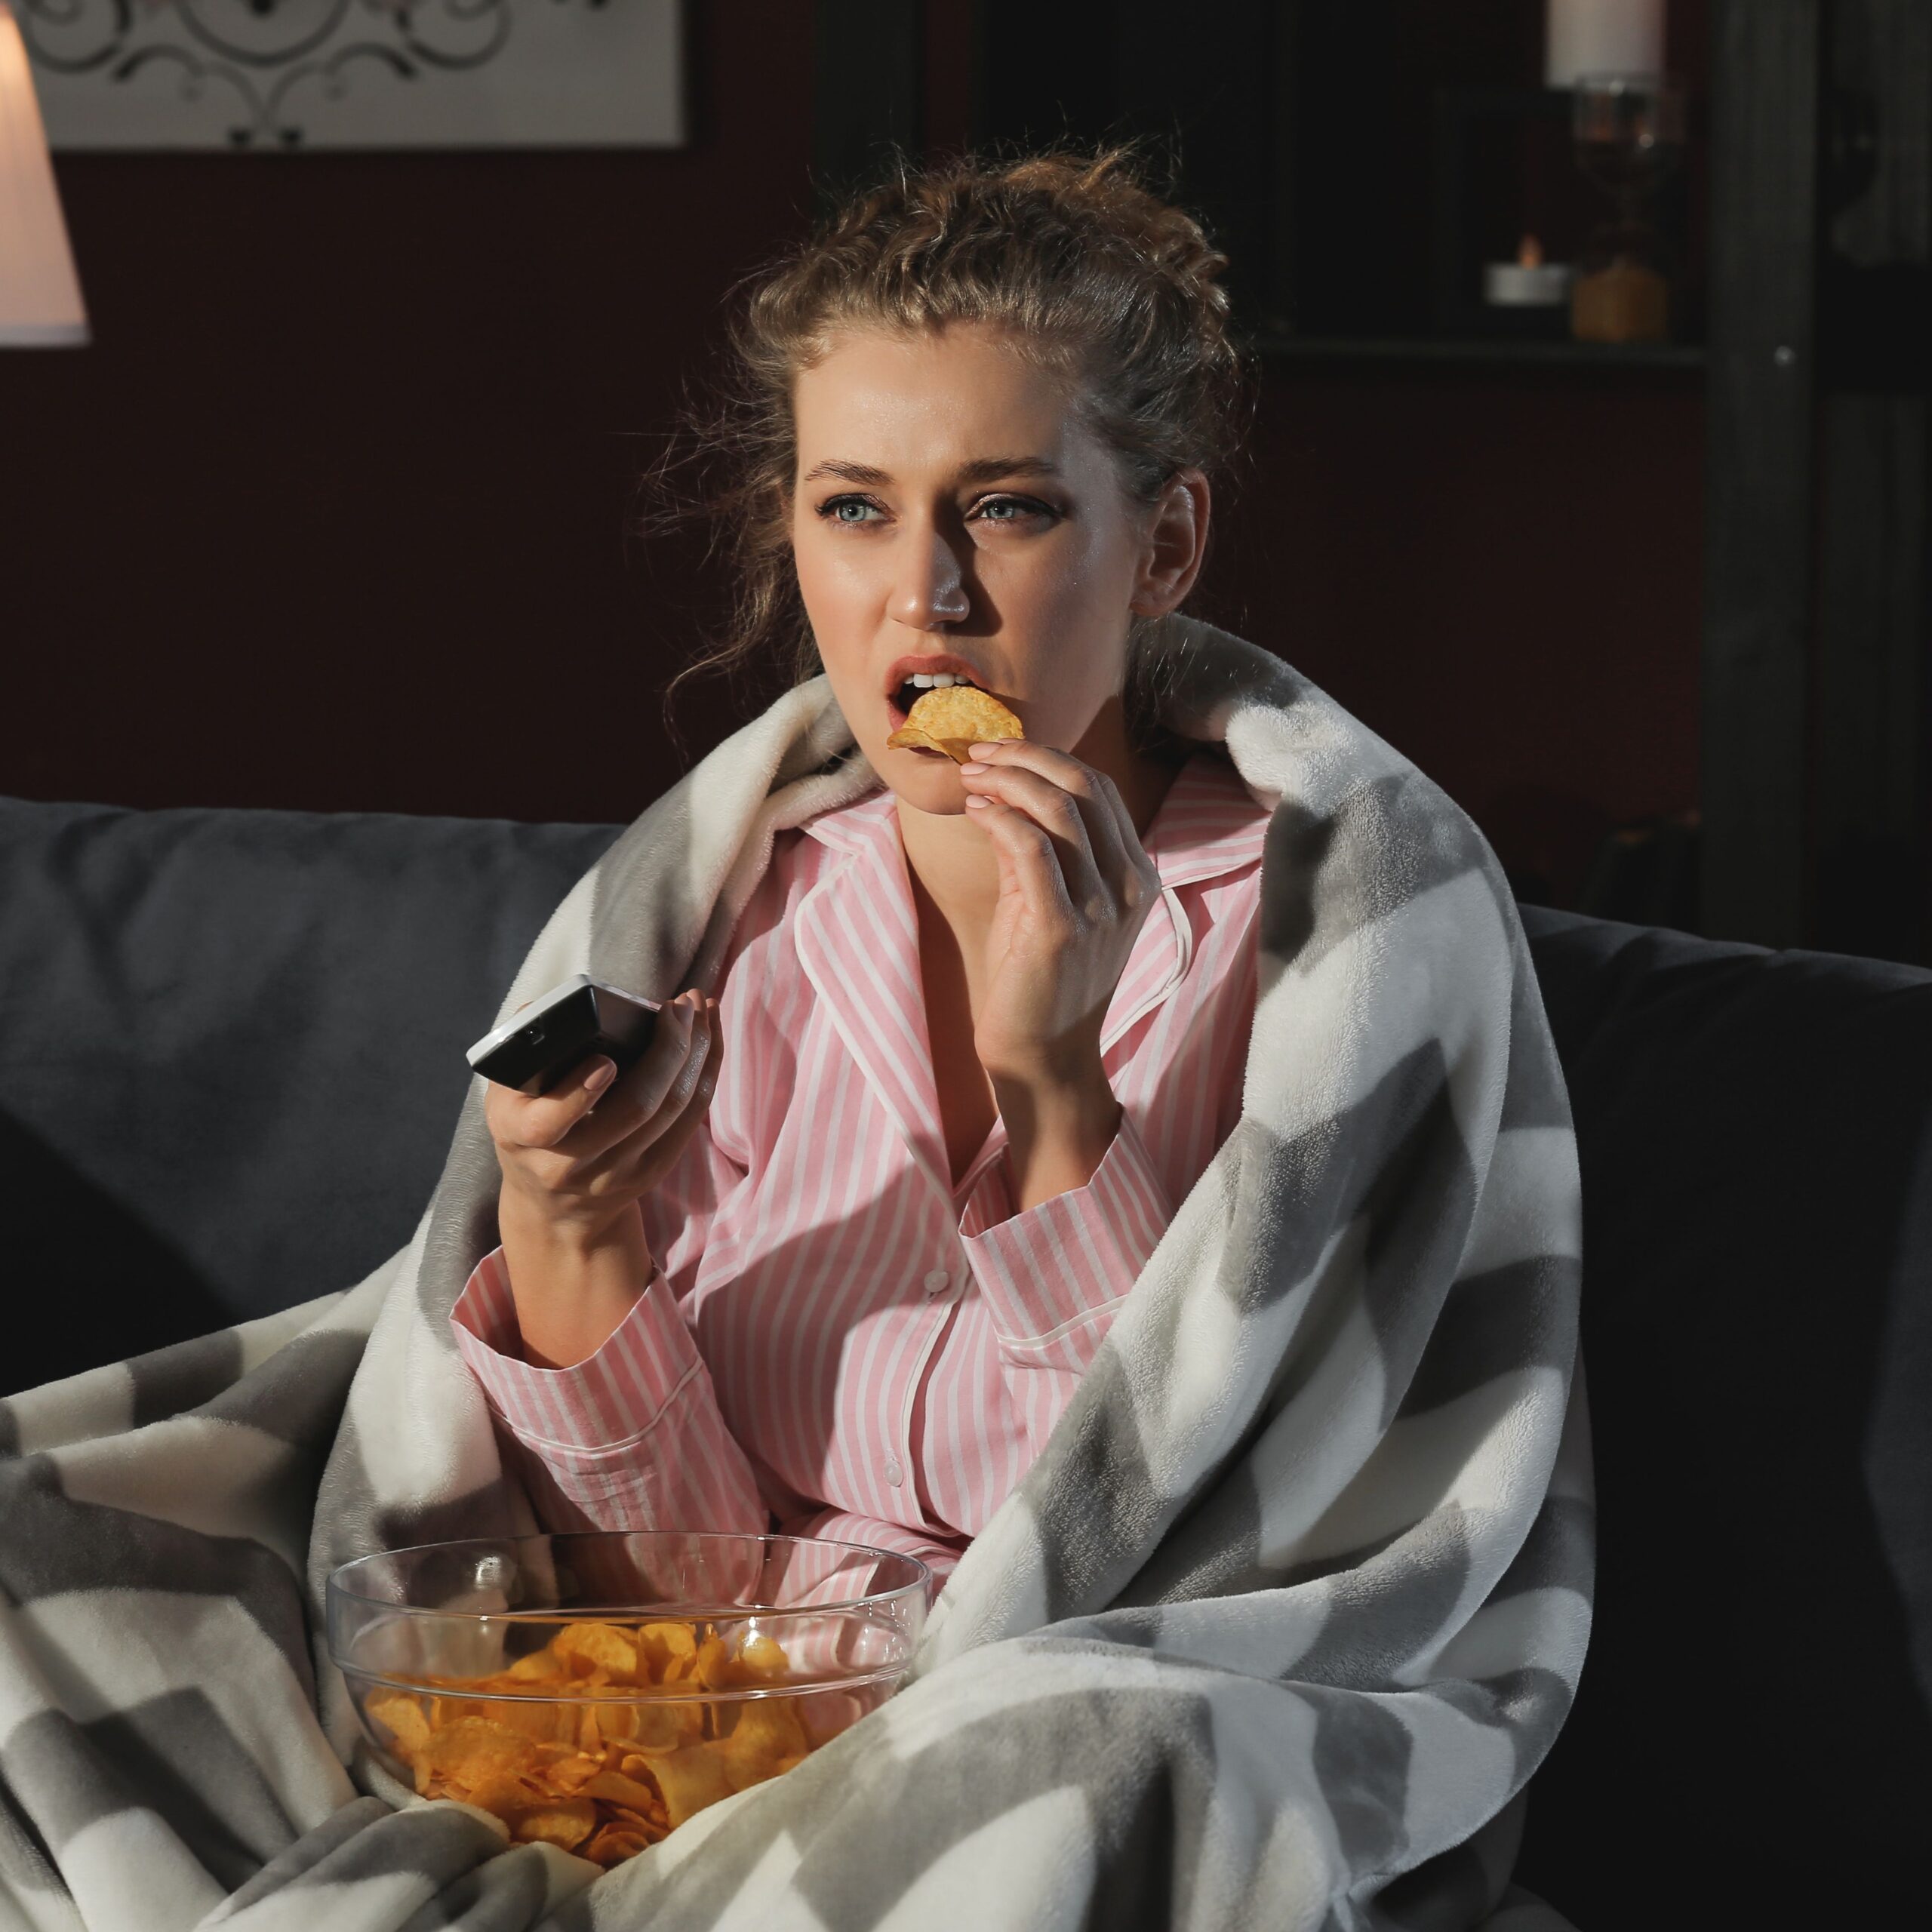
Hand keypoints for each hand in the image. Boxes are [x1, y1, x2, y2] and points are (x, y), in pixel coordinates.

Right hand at [485, 987, 719, 1244]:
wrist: (554, 1205)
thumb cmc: (528, 1125)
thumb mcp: (507, 1093)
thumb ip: (526, 1049)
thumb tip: (564, 1002)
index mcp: (523, 1136)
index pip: (549, 1122)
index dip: (580, 1091)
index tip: (605, 1059)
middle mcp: (570, 1164)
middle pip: (635, 1109)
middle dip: (666, 1050)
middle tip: (678, 1005)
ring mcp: (617, 1173)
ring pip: (673, 1109)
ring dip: (696, 1051)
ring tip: (699, 1007)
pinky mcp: (653, 1171)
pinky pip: (692, 1118)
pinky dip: (707, 1071)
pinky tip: (709, 1035)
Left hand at [958, 742, 1159, 1204]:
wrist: (1044, 1059)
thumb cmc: (1041, 982)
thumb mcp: (1051, 904)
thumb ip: (1043, 851)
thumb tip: (1006, 791)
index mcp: (1137, 876)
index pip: (1101, 788)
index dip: (1047, 756)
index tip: (998, 749)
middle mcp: (1129, 887)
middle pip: (1084, 785)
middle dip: (1023, 755)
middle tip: (975, 751)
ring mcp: (1101, 908)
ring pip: (1058, 808)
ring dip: (1005, 779)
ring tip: (968, 777)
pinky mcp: (1061, 928)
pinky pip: (1031, 847)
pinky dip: (998, 816)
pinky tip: (974, 810)